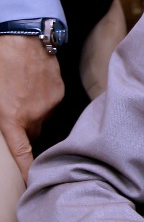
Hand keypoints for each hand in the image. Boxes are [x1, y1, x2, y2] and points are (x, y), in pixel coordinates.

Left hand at [0, 35, 63, 180]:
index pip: (23, 153)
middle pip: (33, 134)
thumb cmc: (0, 65)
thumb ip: (1, 118)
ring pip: (43, 118)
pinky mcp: (59, 92)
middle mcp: (35, 115)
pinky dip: (43, 100)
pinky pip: (51, 104)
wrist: (21, 38)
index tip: (33, 182)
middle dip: (25, 130)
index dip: (28, 170)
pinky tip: (33, 85)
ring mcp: (50, 103)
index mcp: (13, 119)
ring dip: (34, 113)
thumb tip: (7, 129)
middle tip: (15, 116)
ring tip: (23, 93)